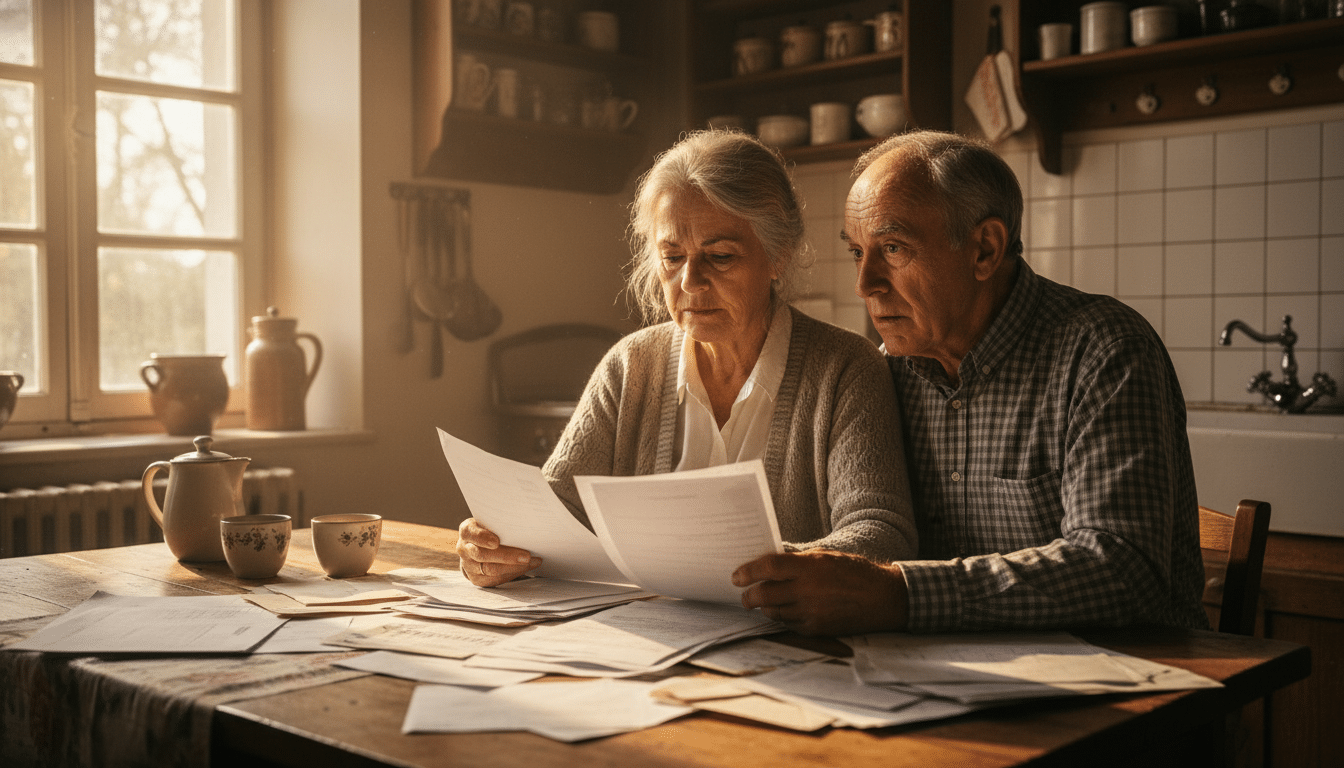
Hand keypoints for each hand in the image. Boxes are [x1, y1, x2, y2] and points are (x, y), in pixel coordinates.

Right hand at [455, 517, 541, 586]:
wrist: (476, 547)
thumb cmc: (489, 530)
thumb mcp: (490, 522)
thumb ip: (500, 524)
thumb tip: (524, 525)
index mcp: (467, 531)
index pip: (471, 533)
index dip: (483, 538)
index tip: (496, 542)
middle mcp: (464, 549)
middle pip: (483, 555)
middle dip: (507, 556)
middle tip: (526, 556)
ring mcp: (468, 566)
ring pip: (491, 569)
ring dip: (514, 567)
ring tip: (532, 562)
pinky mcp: (476, 579)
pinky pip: (495, 579)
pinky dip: (512, 574)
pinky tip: (526, 568)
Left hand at [732, 550, 908, 635]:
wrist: (884, 598)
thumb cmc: (855, 572)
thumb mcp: (827, 556)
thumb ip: (799, 561)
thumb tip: (770, 565)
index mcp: (810, 567)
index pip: (768, 567)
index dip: (748, 571)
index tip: (736, 576)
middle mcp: (808, 590)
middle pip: (764, 595)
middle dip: (749, 597)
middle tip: (745, 596)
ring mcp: (812, 612)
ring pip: (774, 613)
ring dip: (766, 608)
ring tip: (765, 603)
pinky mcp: (817, 629)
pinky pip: (790, 625)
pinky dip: (784, 619)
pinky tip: (787, 612)